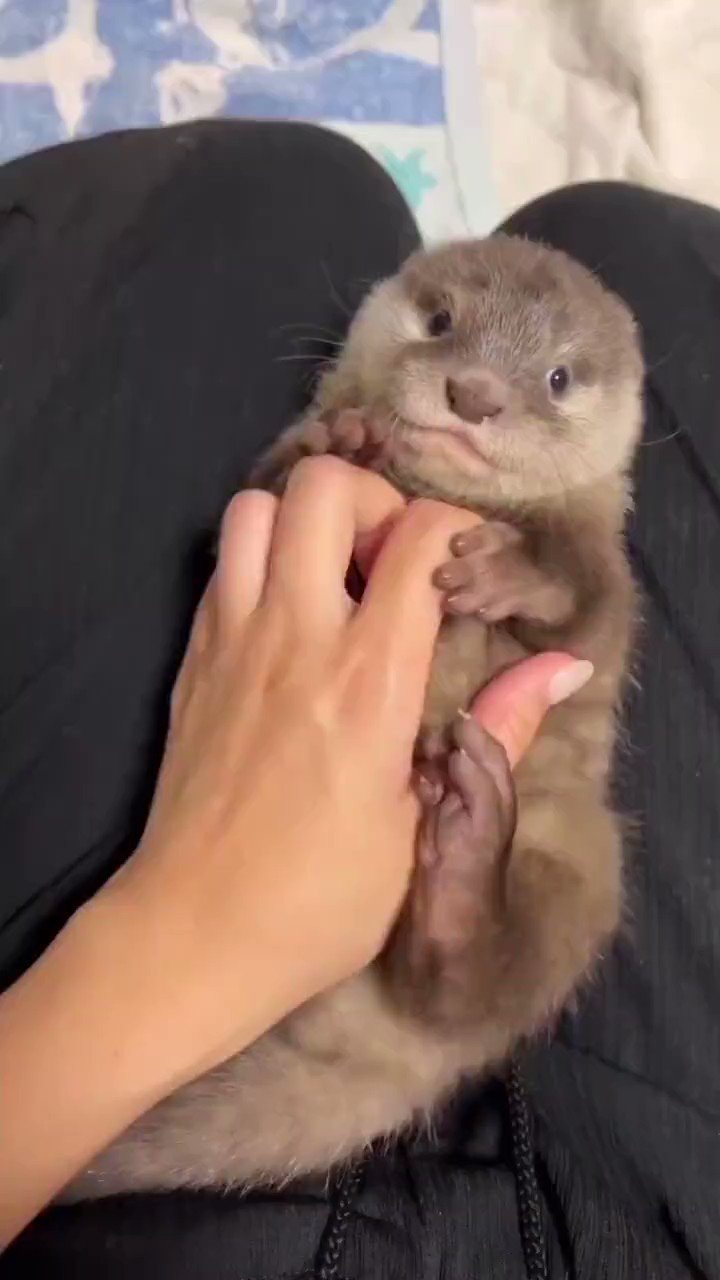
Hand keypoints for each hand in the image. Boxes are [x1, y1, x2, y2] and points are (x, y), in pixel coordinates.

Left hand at [0, 456, 590, 1242]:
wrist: (194, 932)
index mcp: (369, 678)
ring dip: (304, 522)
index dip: (458, 530)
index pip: (419, 538)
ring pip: (257, 507)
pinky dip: (260, 559)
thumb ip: (496, 730)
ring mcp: (232, 639)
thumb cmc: (321, 898)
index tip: (468, 569)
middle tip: (392, 563)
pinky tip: (287, 618)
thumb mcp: (427, 824)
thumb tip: (563, 666)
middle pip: (325, 486)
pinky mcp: (191, 657)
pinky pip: (221, 563)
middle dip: (374, 501)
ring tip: (334, 579)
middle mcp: (295, 636)